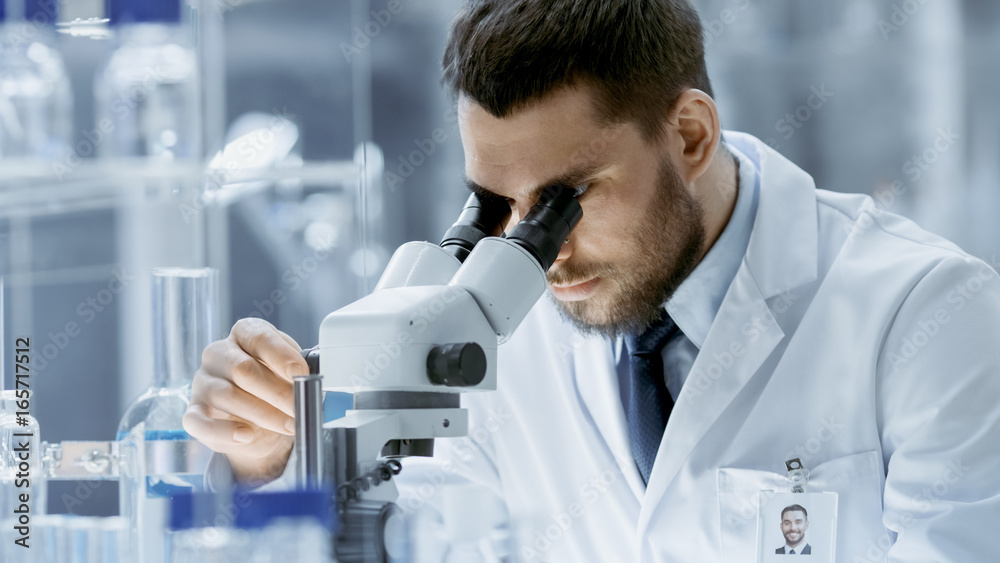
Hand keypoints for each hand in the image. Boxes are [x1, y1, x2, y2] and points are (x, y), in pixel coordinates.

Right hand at [183, 317, 309, 483]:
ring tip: (288, 424)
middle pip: (244, 369)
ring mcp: (202, 382)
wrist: (257, 422)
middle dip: (277, 392)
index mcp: (244, 334)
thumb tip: (319, 372)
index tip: (300, 373)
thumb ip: (302, 369)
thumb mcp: (291, 372)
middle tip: (299, 407)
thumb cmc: (274, 386)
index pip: (259, 337)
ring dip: (263, 414)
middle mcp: (218, 354)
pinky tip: (246, 435)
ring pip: (227, 395)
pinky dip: (225, 431)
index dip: (281, 355)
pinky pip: (200, 422)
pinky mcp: (194, 412)